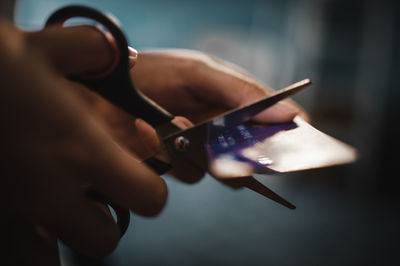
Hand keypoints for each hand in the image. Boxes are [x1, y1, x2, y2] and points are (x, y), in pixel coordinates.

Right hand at [0, 23, 166, 263]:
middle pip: (104, 239)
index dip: (150, 189)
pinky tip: (19, 211)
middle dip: (104, 219)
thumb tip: (129, 58)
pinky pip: (12, 254)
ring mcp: (9, 212)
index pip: (148, 198)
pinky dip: (22, 243)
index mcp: (79, 150)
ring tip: (52, 205)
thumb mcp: (45, 46)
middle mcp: (47, 191)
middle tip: (91, 193)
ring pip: (48, 260)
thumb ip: (96, 51)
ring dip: (59, 237)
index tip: (140, 177)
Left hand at [129, 50, 309, 180]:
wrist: (102, 90)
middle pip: (255, 154)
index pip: (277, 121)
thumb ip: (241, 91)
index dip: (291, 133)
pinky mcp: (178, 164)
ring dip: (201, 150)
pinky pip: (189, 172)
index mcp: (237, 100)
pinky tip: (148, 129)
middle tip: (224, 139)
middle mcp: (226, 128)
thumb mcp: (200, 72)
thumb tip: (290, 113)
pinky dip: (171, 153)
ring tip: (175, 123)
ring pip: (224, 171)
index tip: (299, 141)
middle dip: (246, 152)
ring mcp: (203, 149)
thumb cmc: (155, 71)